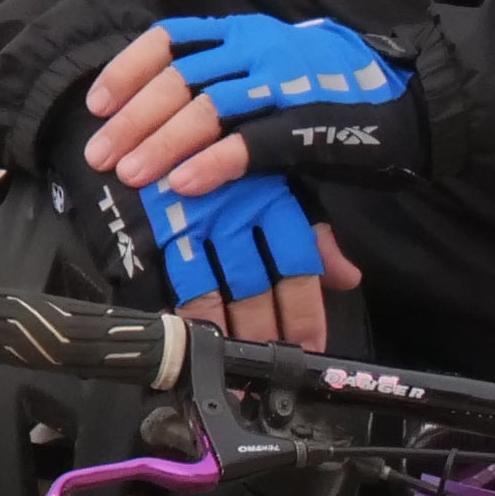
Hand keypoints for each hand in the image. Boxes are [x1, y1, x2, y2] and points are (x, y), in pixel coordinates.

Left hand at [83, 14, 410, 196]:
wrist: (425, 99)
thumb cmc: (344, 90)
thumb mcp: (279, 71)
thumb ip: (229, 86)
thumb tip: (169, 118)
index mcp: (249, 33)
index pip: (171, 39)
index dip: (127, 70)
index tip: (96, 103)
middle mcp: (262, 48)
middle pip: (178, 79)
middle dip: (131, 119)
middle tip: (100, 154)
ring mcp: (286, 83)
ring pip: (207, 109)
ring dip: (161, 144)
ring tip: (132, 174)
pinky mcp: (310, 124)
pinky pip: (251, 143)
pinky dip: (211, 164)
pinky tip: (182, 184)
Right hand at [145, 173, 362, 353]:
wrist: (149, 123)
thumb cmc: (217, 153)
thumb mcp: (274, 177)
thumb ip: (312, 230)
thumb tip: (348, 277)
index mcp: (269, 194)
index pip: (297, 266)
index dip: (304, 313)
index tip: (309, 348)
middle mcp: (231, 211)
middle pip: (254, 289)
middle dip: (263, 336)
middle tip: (269, 372)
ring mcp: (184, 222)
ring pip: (209, 294)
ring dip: (220, 336)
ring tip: (229, 370)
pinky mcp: (146, 231)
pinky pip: (163, 285)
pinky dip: (176, 318)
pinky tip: (186, 344)